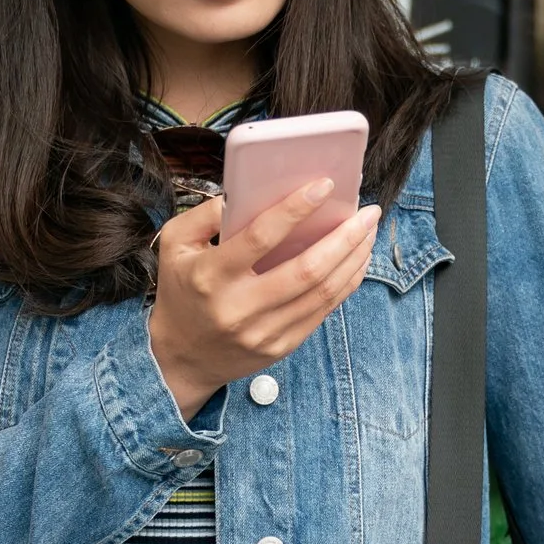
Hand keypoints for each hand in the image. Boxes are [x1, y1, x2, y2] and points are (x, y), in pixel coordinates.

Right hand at [149, 184, 381, 416]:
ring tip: (368, 232)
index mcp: (212, 276)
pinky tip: (357, 261)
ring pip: (323, 292)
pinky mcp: (281, 346)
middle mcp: (239, 308)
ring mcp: (263, 332)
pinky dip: (346, 284)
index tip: (325, 185)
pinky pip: (323, 312)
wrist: (179, 357)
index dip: (296, 209)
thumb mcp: (175, 245)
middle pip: (306, 270)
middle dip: (345, 238)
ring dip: (353, 259)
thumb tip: (247, 191)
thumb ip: (205, 214)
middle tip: (368, 212)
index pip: (260, 237)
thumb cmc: (181, 291)